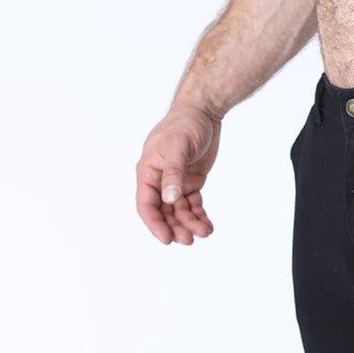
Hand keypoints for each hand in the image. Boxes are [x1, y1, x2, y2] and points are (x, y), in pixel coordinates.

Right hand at [136, 108, 220, 244]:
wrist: (203, 112)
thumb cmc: (185, 125)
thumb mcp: (177, 148)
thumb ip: (173, 174)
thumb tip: (170, 199)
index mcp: (147, 172)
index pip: (146, 204)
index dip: (155, 223)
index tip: (166, 239)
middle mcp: (158, 180)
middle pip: (163, 212)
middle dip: (175, 227)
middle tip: (189, 239)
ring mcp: (175, 182)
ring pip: (179, 210)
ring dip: (189, 223)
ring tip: (204, 232)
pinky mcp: (190, 181)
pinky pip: (192, 204)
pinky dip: (198, 214)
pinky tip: (207, 224)